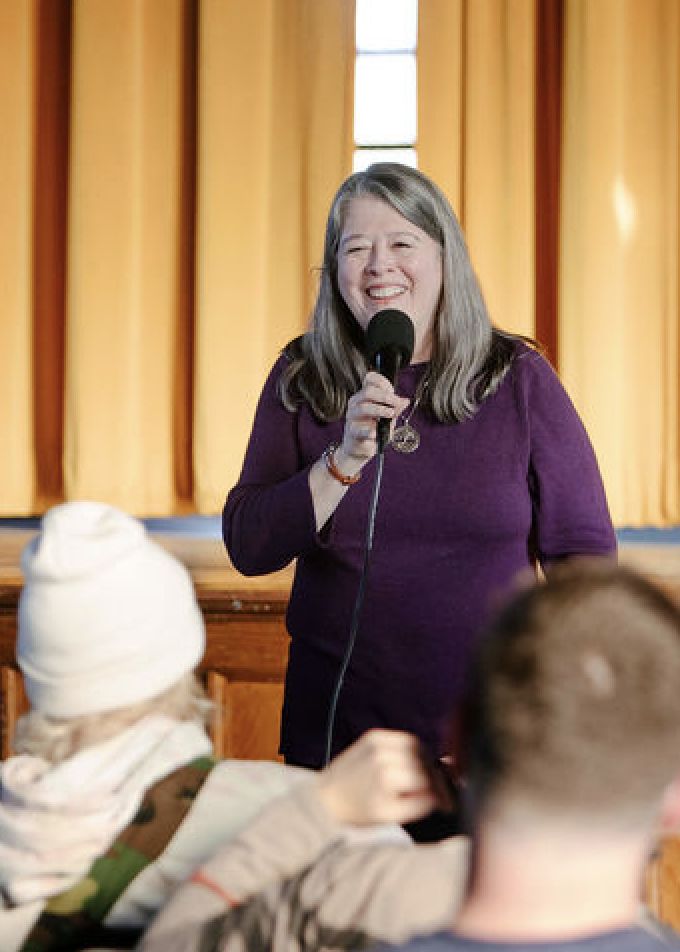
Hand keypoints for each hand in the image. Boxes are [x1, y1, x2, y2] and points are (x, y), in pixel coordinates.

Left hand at [316, 729, 446, 826]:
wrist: (326, 798)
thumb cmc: (356, 811)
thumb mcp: (390, 816)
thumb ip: (418, 805)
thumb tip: (439, 796)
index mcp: (387, 774)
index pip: (427, 779)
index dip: (441, 794)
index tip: (447, 806)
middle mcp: (382, 752)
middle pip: (424, 760)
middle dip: (436, 777)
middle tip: (441, 794)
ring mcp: (377, 740)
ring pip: (417, 746)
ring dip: (427, 761)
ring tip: (429, 780)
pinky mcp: (373, 735)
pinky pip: (403, 739)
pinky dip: (413, 751)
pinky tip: (414, 766)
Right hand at [339, 372, 408, 462]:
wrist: (359, 450)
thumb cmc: (372, 431)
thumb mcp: (387, 418)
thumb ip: (395, 409)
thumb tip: (405, 400)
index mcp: (364, 396)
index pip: (369, 379)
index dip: (382, 382)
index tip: (393, 391)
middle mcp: (356, 404)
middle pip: (368, 391)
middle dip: (386, 396)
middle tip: (397, 403)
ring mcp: (352, 418)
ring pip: (364, 408)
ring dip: (380, 410)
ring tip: (391, 414)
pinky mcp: (352, 433)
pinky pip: (360, 430)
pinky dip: (369, 431)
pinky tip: (375, 433)